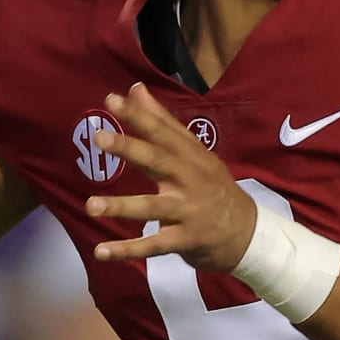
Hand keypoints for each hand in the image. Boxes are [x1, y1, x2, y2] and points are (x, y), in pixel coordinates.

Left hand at [83, 83, 255, 272]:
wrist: (248, 233)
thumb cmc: (213, 188)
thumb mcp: (194, 153)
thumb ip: (162, 122)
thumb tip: (135, 88)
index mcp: (191, 156)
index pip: (163, 132)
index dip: (138, 116)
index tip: (111, 100)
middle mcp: (190, 179)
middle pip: (158, 161)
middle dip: (130, 149)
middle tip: (100, 138)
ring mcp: (189, 211)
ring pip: (153, 207)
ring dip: (122, 206)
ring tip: (91, 206)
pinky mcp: (186, 240)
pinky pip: (154, 245)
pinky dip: (128, 249)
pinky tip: (102, 251)